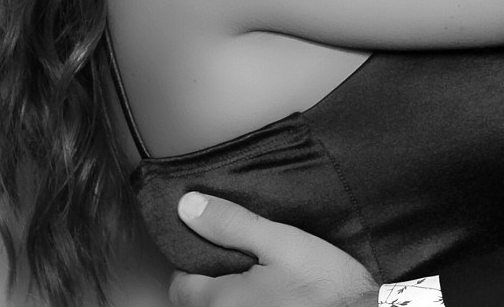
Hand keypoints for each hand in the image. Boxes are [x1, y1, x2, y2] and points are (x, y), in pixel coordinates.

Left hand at [169, 192, 377, 306]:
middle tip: (243, 259)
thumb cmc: (324, 285)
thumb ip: (231, 224)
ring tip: (263, 275)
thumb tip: (187, 207)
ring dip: (235, 293)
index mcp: (221, 302)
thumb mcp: (279, 241)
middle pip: (200, 301)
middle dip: (213, 279)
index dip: (192, 261)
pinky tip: (278, 294)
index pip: (180, 286)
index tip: (214, 247)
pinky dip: (252, 303)